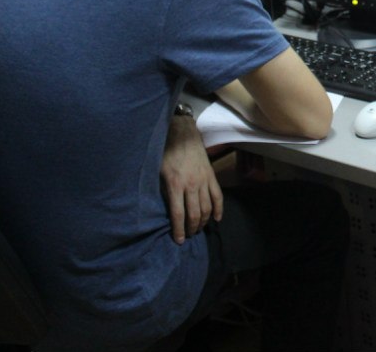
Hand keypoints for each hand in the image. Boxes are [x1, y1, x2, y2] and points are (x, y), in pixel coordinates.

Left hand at [160, 114, 222, 243]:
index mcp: (175, 185)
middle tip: (188, 236)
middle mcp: (191, 185)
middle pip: (194, 214)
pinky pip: (218, 196)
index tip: (179, 240)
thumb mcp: (157, 171)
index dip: (179, 230)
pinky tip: (216, 219)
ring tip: (198, 229)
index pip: (178, 214)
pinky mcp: (211, 176)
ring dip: (203, 222)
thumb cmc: (165, 152)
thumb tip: (162, 209)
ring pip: (207, 208)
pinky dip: (218, 209)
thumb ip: (161, 190)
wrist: (182, 134)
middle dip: (191, 228)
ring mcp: (203, 181)